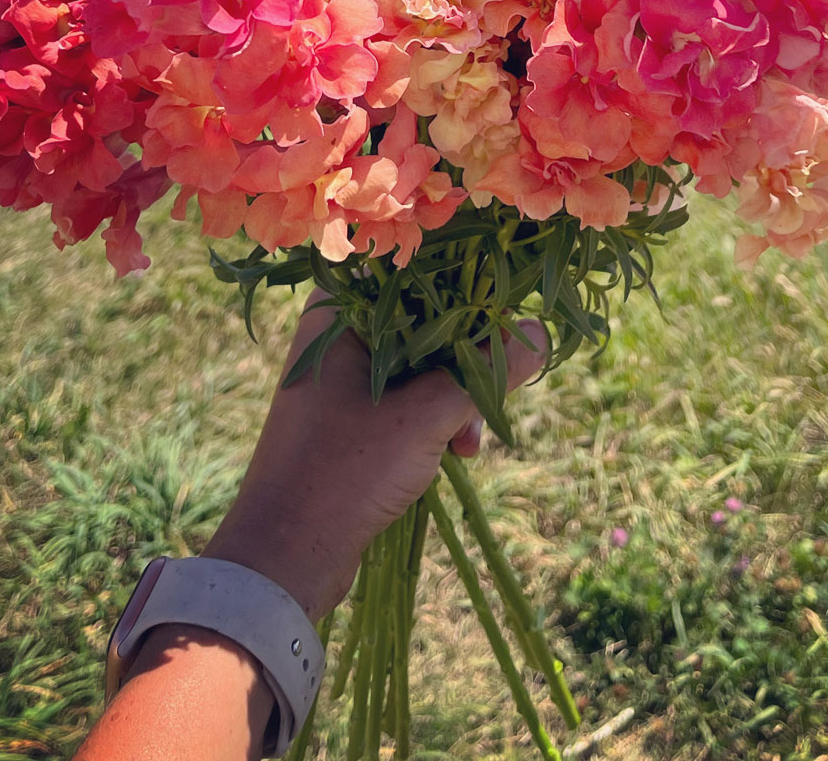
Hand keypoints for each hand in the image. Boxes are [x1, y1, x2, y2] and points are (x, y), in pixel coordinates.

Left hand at [200, 299, 548, 621]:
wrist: (285, 555)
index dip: (465, 288)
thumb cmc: (346, 469)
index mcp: (337, 312)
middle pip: (424, 320)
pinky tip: (456, 451)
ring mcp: (342, 378)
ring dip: (456, 396)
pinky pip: (408, 399)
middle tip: (493, 390)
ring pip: (421, 364)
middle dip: (467, 358)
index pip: (414, 272)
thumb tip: (541, 332)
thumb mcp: (427, 415)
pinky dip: (436, 418)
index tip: (507, 310)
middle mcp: (336, 334)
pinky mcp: (352, 418)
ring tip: (466, 440)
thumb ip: (487, 370)